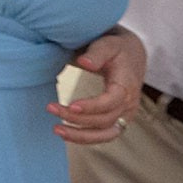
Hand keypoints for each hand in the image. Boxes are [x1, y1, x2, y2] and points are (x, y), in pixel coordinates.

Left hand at [49, 29, 144, 144]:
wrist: (132, 55)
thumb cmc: (117, 48)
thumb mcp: (108, 44)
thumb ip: (96, 53)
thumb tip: (84, 62)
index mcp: (126, 86)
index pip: (111, 101)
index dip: (93, 106)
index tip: (71, 106)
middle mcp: (129, 104)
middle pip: (104, 119)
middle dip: (77, 118)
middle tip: (51, 108)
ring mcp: (125, 115)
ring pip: (106, 134)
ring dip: (81, 136)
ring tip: (56, 130)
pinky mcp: (119, 120)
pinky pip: (104, 135)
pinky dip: (86, 138)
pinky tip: (66, 133)